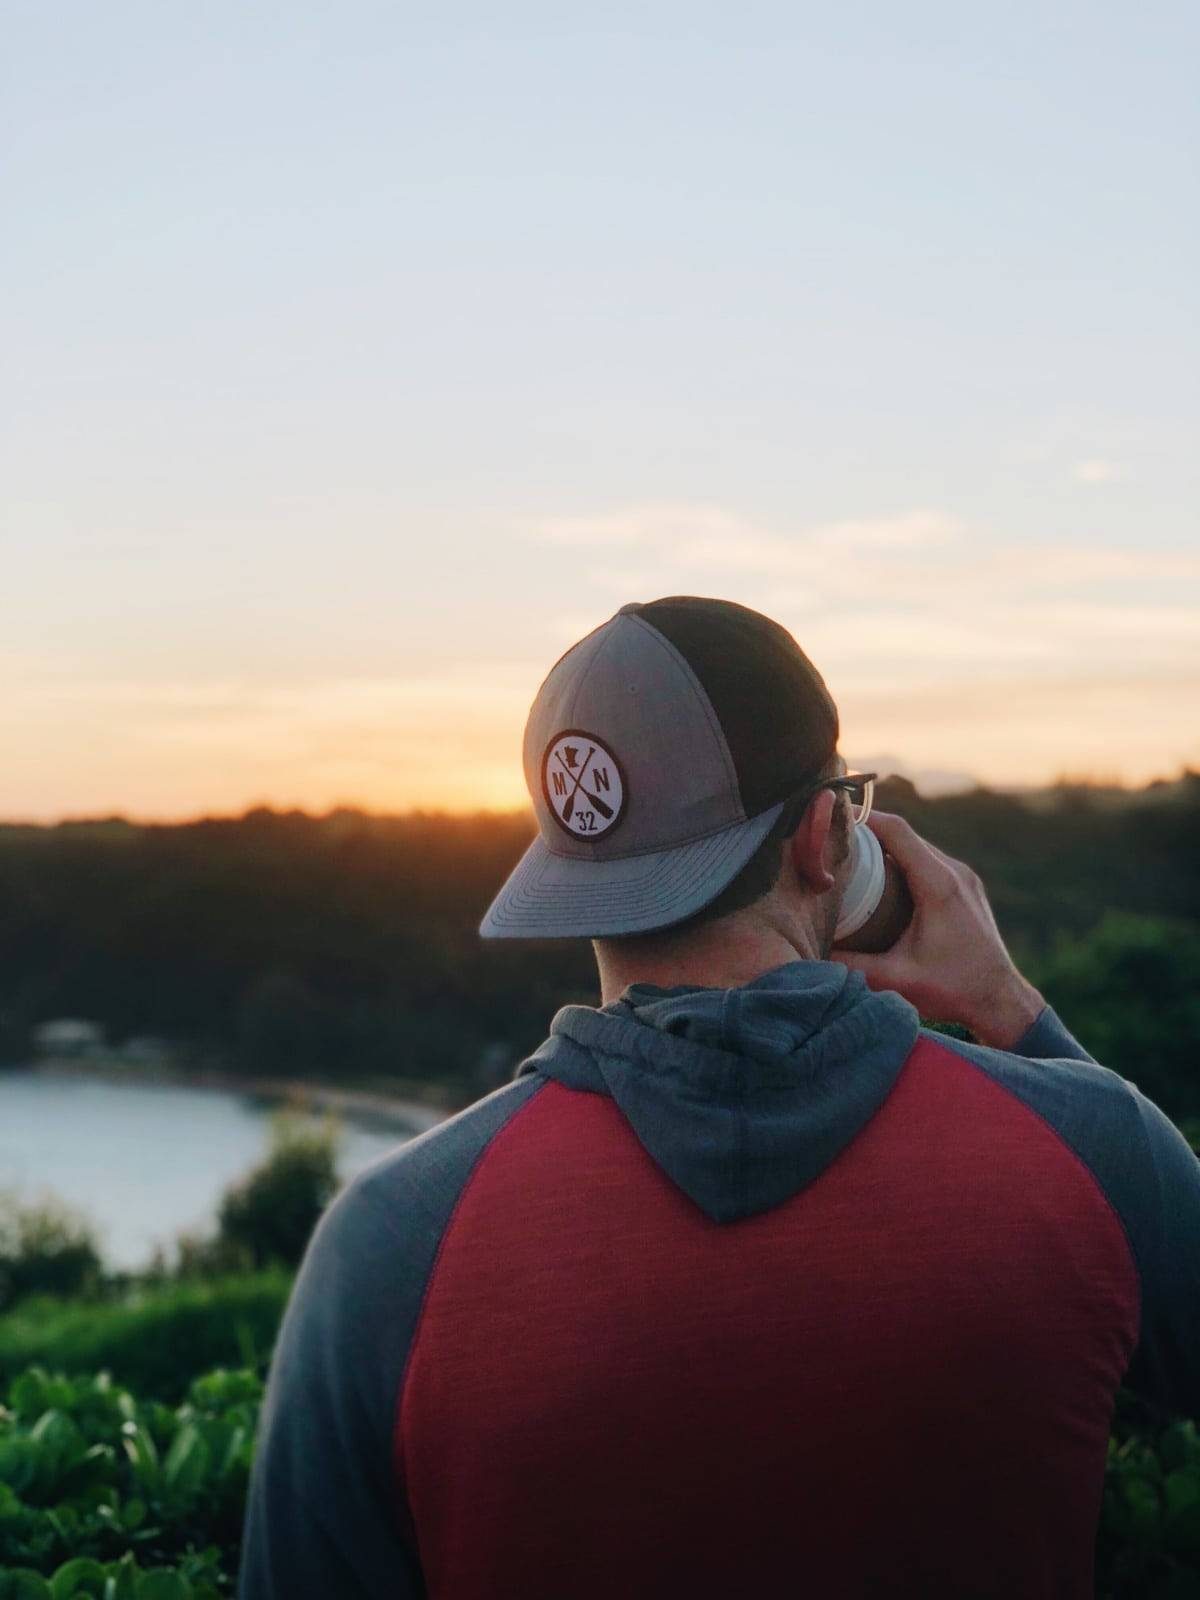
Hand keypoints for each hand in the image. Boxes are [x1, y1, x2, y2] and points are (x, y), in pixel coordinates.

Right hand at [830, 811, 1044, 1049]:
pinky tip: (885, 882)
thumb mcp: (896, 979)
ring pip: (919, 848)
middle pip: (906, 837)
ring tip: (854, 862)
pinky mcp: (967, 888)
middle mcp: (955, 873)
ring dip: (888, 849)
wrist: (1002, 1001)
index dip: (865, 819)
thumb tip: (811, 951)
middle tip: (835, 846)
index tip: (836, 818)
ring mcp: (965, 878)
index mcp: (939, 885)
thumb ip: (852, 965)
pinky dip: (905, 863)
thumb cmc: (954, 990)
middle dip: (869, 835)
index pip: (898, 832)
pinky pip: (931, 862)